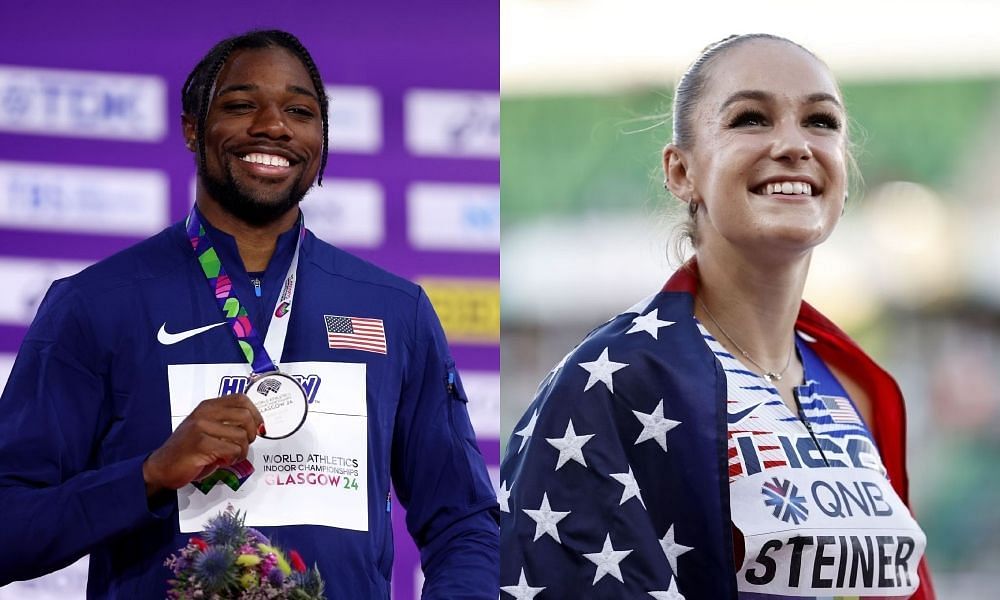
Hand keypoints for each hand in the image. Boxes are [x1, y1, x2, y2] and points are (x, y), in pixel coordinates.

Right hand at [142, 394, 263, 496]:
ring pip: (241, 436)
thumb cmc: (188, 450)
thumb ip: (227, 423)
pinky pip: (232, 449)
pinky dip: (233, 459)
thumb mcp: (207, 429)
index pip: (241, 399)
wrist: (161, 467)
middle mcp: (204, 412)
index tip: (259, 428)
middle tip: (243, 446)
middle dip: (251, 434)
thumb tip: (257, 426)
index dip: (255, 413)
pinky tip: (223, 462)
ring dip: (242, 451)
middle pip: (245, 416)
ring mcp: (201, 427)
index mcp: (208, 406)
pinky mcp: (200, 443)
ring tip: (231, 457)